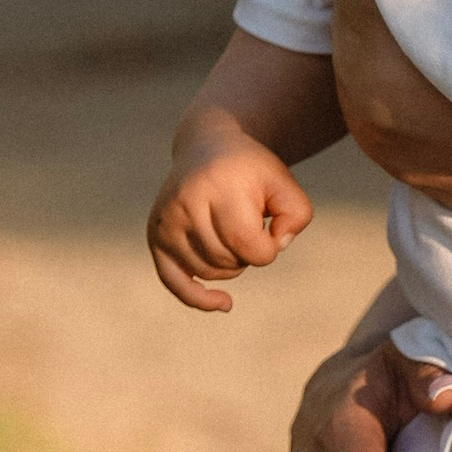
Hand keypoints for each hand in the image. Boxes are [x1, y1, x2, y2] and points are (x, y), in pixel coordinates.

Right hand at [147, 131, 310, 309]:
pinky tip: (226, 304)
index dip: (270, 247)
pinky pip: (174, 282)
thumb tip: (274, 249)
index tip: (272, 227)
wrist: (207, 147)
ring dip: (231, 262)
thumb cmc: (250, 170)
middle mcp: (184, 204)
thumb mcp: (284, 183)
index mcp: (216, 187)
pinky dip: (199, 298)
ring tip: (231, 228)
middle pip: (229, 262)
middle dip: (249, 251)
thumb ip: (296, 216)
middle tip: (247, 219)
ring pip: (210, 272)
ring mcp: (165, 222)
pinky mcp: (155, 236)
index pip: (248, 245)